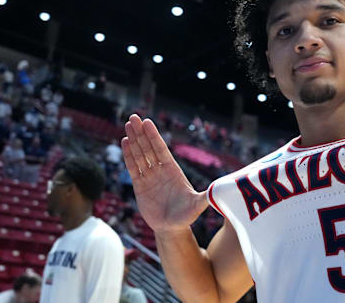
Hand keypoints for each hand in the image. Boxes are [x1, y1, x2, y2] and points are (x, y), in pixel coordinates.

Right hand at [122, 115, 208, 233]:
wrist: (172, 228)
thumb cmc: (186, 216)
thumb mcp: (197, 205)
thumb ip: (205, 198)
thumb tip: (219, 192)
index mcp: (173, 171)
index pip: (161, 150)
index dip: (154, 136)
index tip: (147, 122)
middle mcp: (161, 170)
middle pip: (149, 148)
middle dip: (141, 133)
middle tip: (133, 117)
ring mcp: (150, 177)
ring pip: (140, 155)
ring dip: (134, 140)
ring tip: (128, 124)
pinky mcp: (140, 186)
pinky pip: (133, 168)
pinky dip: (129, 155)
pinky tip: (125, 142)